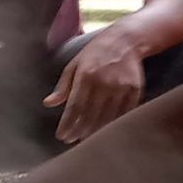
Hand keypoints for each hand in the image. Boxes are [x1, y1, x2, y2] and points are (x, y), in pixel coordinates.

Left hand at [47, 28, 147, 144]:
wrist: (126, 40)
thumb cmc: (94, 53)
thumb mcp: (74, 64)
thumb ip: (63, 85)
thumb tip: (48, 103)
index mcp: (86, 75)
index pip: (75, 106)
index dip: (68, 123)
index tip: (61, 136)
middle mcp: (104, 81)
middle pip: (90, 114)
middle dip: (79, 131)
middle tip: (71, 142)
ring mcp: (121, 86)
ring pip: (107, 116)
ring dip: (95, 131)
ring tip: (85, 140)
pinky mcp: (135, 89)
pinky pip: (123, 113)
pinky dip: (114, 124)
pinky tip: (105, 132)